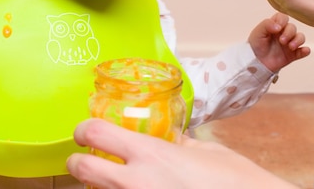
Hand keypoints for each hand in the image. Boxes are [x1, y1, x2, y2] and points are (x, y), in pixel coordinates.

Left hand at [67, 118, 297, 188]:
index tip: (84, 132)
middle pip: (82, 168)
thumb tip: (169, 140)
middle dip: (77, 163)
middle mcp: (135, 182)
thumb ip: (179, 144)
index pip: (96, 133)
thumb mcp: (206, 152)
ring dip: (97, 187)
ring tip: (110, 182)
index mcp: (150, 154)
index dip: (83, 130)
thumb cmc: (235, 182)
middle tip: (83, 161)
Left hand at [248, 12, 309, 72]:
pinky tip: (304, 51)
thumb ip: (266, 25)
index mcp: (274, 26)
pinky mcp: (292, 55)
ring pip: (300, 37)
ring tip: (291, 47)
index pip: (283, 18)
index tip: (278, 27)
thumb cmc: (255, 45)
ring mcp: (289, 44)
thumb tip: (279, 27)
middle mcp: (283, 33)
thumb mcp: (257, 32)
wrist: (255, 63)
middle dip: (289, 33)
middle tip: (282, 41)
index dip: (282, 21)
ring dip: (298, 40)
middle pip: (292, 27)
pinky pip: (303, 51)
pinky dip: (305, 50)